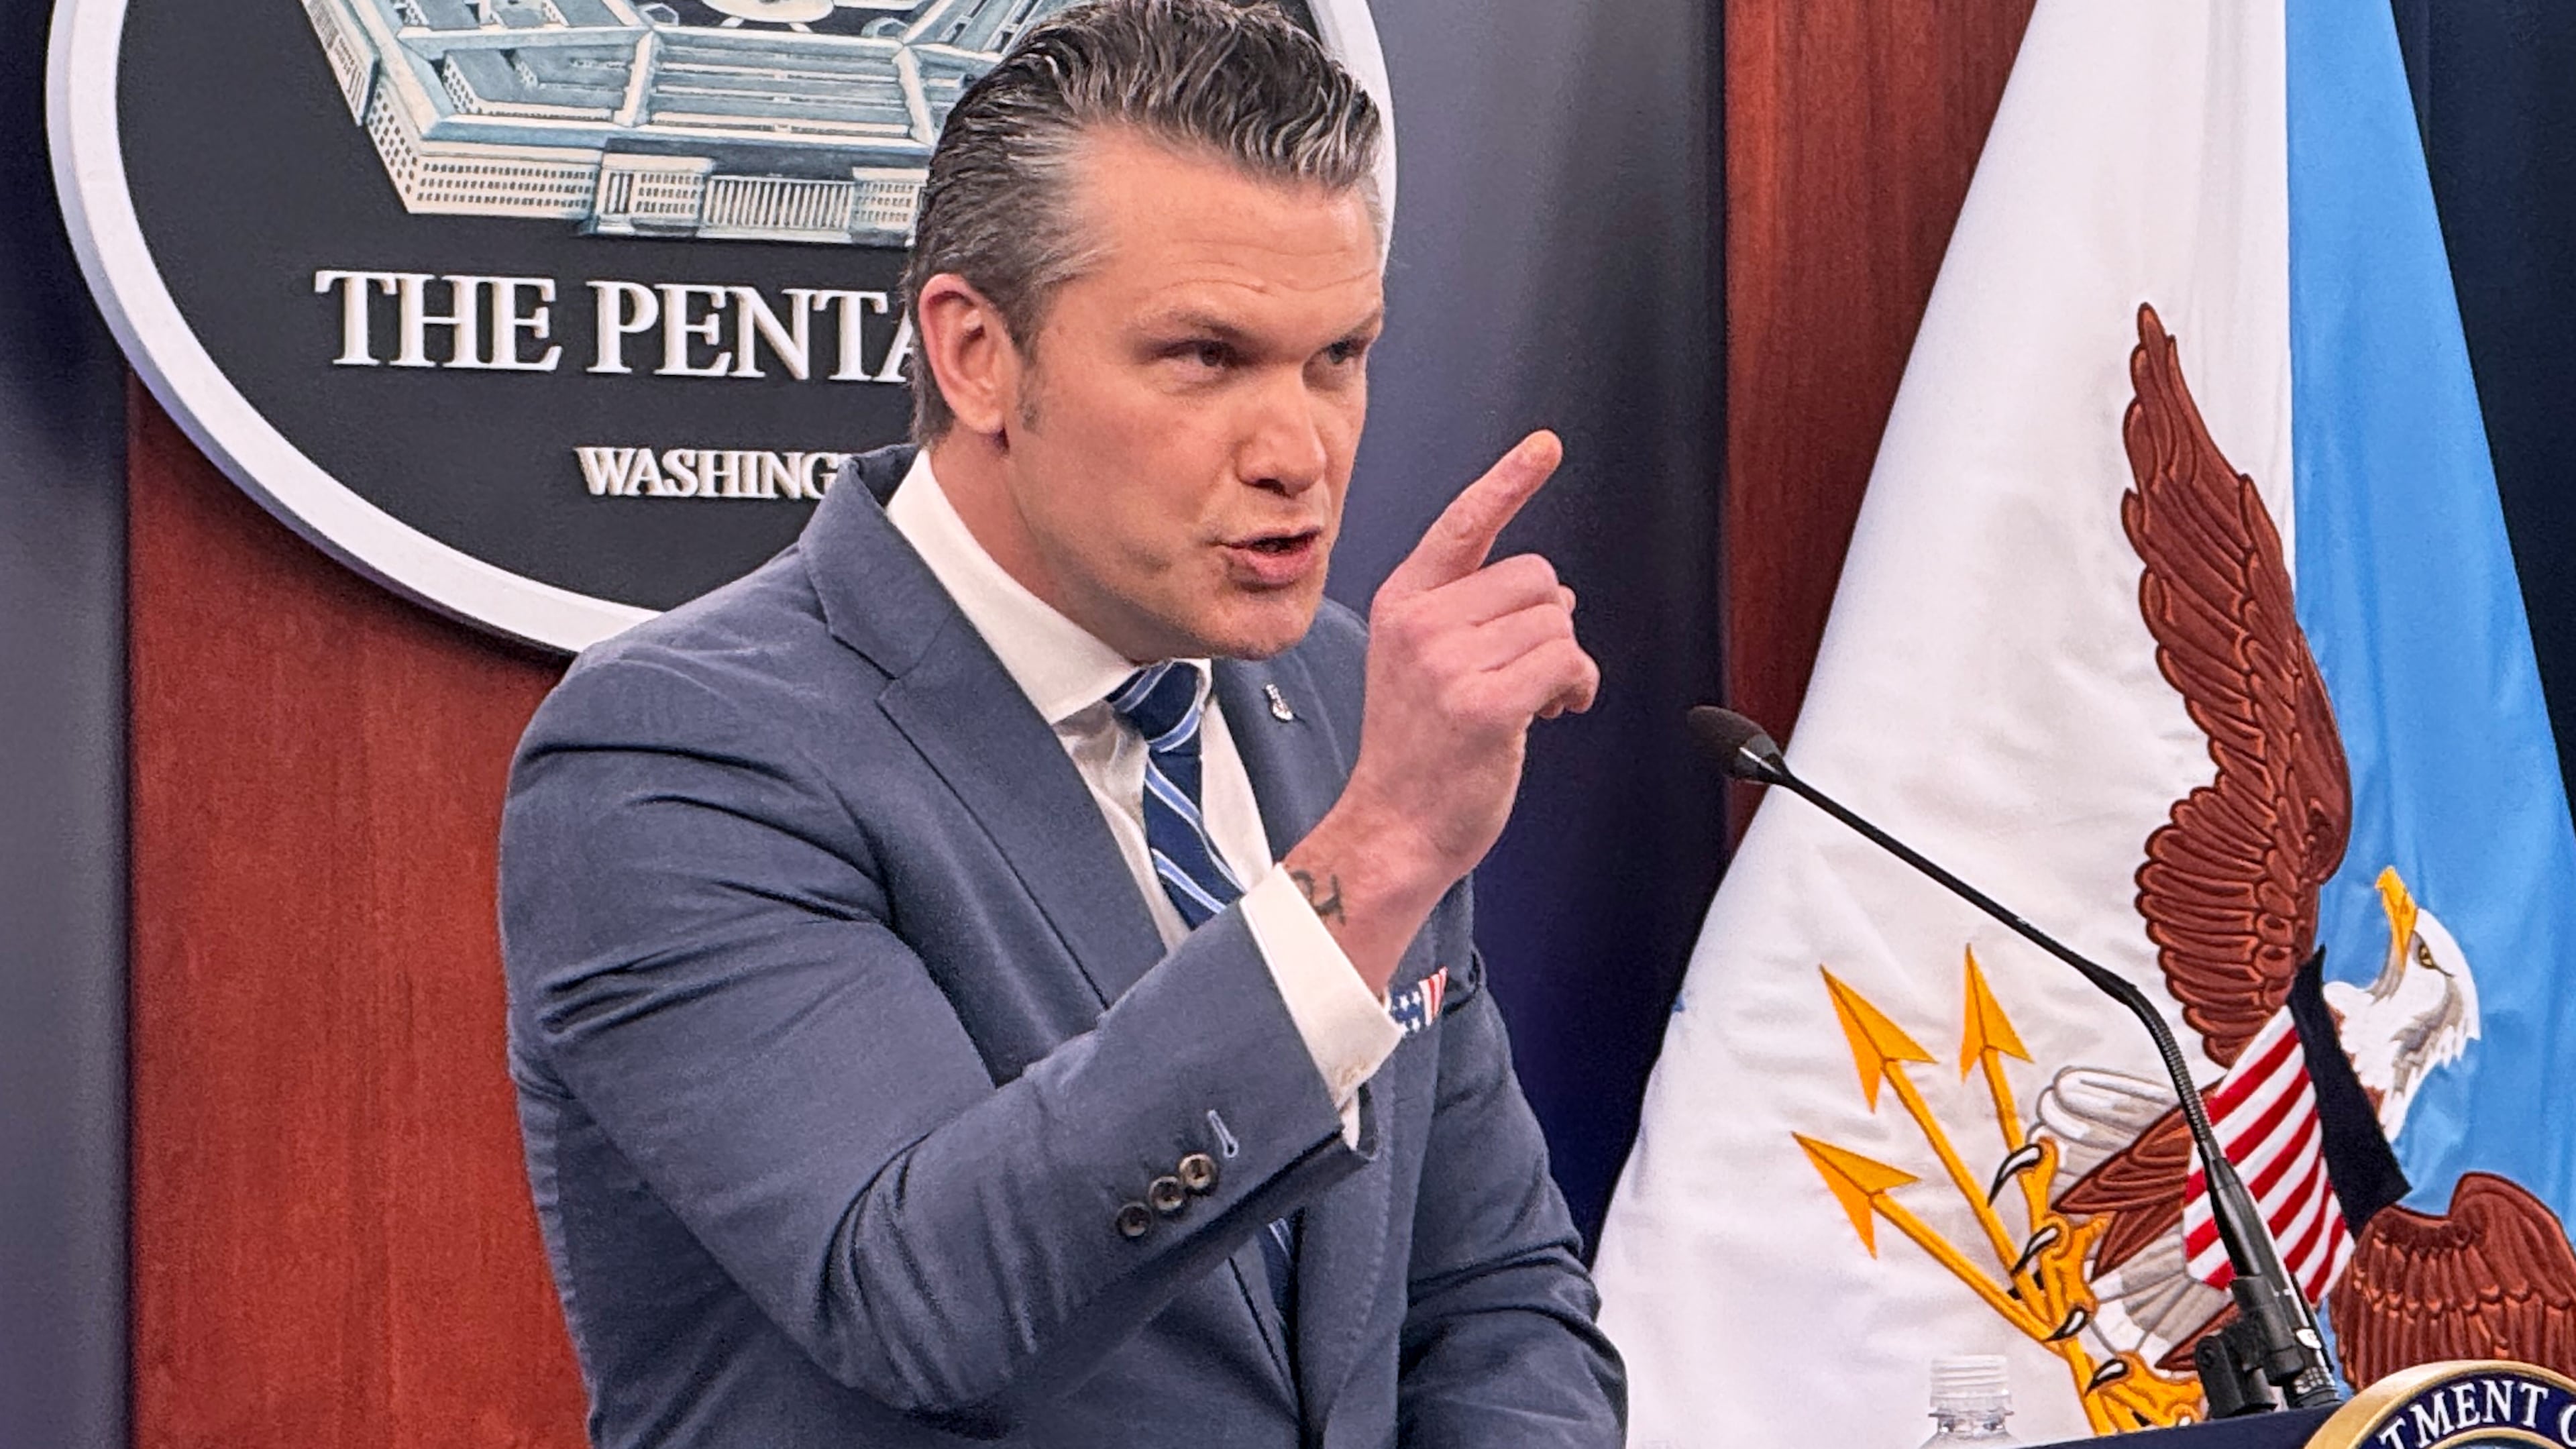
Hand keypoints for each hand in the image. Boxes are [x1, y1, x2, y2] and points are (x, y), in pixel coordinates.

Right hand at [1281, 431, 1598, 989]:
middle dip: (1549, 623)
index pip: (1464, 523)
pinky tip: (1554, 713)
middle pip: (1537, 575)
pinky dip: (1578, 687)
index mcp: (1403, 601)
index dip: (1509, 481)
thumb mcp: (1419, 661)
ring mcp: (1449, 661)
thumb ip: (1467, 613)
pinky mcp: (1485, 703)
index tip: (1546, 446)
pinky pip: (1569, 661)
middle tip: (1525, 672)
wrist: (1394, 827)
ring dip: (1565, 661)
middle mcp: (1421, 622)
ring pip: (1559, 620)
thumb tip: (1551, 591)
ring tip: (1534, 699)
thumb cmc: (1418, 751)